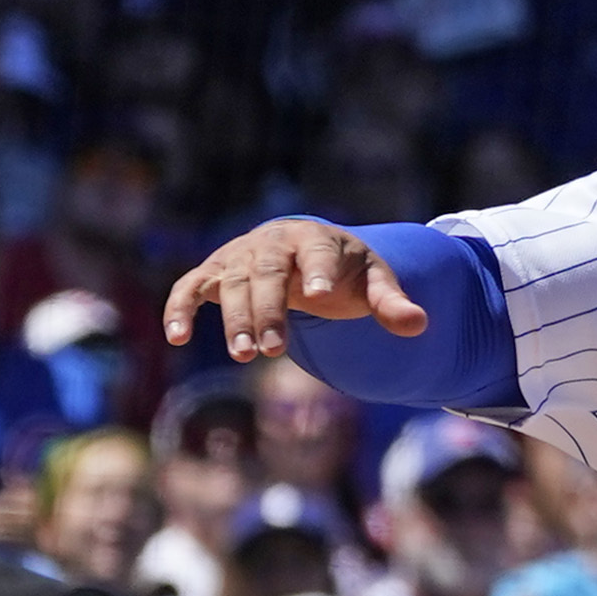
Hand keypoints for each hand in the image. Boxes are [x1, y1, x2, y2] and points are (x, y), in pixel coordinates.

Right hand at [168, 219, 416, 362]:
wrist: (301, 249)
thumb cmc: (342, 270)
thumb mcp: (371, 282)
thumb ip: (392, 303)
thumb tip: (420, 325)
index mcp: (314, 240)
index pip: (316, 253)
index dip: (318, 271)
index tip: (320, 295)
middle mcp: (271, 243)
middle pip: (267, 273)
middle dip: (269, 310)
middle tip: (271, 349)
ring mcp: (239, 256)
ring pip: (232, 284)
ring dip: (234, 318)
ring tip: (244, 355)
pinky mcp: (215, 273)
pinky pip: (191, 287)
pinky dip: (181, 307)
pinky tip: (177, 338)